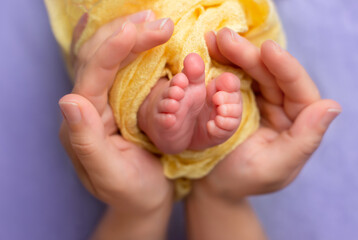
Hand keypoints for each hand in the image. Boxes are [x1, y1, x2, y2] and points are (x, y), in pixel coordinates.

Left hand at [58, 10, 174, 238]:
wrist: (143, 200)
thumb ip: (86, 143)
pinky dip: (139, 49)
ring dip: (132, 36)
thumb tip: (67, 101)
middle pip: (99, 58)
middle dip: (127, 35)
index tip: (139, 29)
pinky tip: (150, 37)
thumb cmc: (130, 192)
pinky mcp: (121, 102)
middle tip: (158, 22)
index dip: (112, 48)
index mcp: (83, 122)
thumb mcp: (110, 174)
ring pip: (111, 58)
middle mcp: (89, 106)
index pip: (92, 75)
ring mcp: (105, 102)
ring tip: (155, 22)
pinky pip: (125, 68)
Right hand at [195, 28, 341, 200]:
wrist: (214, 185)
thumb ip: (304, 140)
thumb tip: (331, 106)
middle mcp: (283, 107)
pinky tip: (210, 50)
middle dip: (249, 55)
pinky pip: (234, 77)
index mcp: (298, 123)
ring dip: (233, 54)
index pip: (298, 90)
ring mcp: (260, 101)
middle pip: (271, 74)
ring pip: (252, 71)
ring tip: (214, 40)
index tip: (266, 49)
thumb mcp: (275, 167)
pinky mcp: (239, 99)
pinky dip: (223, 63)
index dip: (284, 67)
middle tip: (224, 38)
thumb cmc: (243, 180)